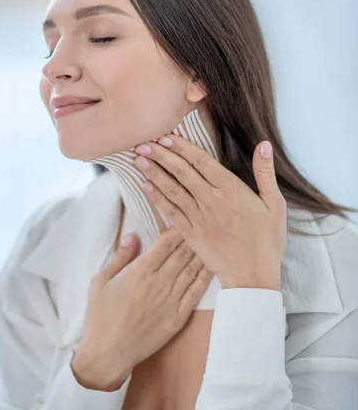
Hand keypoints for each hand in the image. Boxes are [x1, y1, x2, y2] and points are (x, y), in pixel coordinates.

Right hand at [71, 227, 212, 390]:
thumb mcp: (100, 281)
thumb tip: (132, 235)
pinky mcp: (178, 317)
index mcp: (140, 270)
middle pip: (181, 253)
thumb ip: (119, 257)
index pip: (165, 243)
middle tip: (200, 228)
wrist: (108, 354)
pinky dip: (205, 277)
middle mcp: (159, 282)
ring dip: (200, 254)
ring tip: (208, 241)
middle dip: (191, 238)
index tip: (182, 222)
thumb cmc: (100, 316)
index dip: (176, 231)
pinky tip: (211, 267)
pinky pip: (196, 292)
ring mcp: (171, 299)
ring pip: (191, 269)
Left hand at [133, 135, 286, 289]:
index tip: (167, 136)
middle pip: (182, 172)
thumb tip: (263, 144)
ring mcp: (199, 218)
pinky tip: (145, 185)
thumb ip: (265, 172)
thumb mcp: (275, 204)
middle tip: (143, 141)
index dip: (182, 147)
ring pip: (172, 189)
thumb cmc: (267, 240)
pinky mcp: (190, 234)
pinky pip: (170, 212)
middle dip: (161, 155)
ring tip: (138, 158)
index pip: (202, 161)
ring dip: (154, 172)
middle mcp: (212, 201)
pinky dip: (157, 197)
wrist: (253, 277)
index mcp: (232, 190)